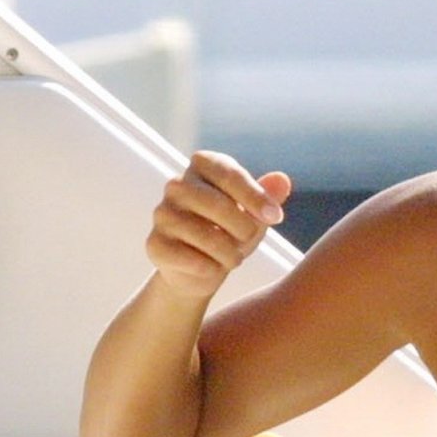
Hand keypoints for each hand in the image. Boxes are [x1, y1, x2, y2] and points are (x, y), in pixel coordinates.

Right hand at [145, 150, 291, 298]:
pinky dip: (211, 269)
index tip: (275, 217)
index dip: (254, 196)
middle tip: (248, 240)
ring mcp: (162, 214)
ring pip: (205, 235)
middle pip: (216, 204)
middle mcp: (177, 185)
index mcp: (202, 166)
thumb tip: (282, 180)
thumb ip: (268, 196)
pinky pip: (190, 259)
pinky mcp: (154, 244)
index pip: (228, 173)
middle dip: (243, 228)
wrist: (202, 269)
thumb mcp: (255, 214)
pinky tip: (212, 268)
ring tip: (233, 258)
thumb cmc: (231, 232)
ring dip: (230, 254)